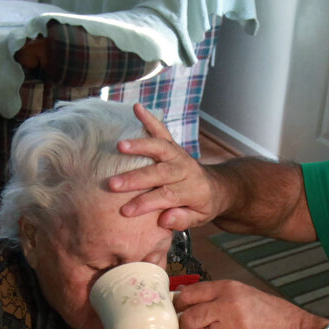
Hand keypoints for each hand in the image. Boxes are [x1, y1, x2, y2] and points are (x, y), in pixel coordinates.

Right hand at [107, 105, 223, 230]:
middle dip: (135, 178)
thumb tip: (164, 220)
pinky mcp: (173, 145)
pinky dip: (150, 118)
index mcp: (192, 190)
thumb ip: (182, 219)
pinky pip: (162, 130)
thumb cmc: (201, 205)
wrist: (215, 187)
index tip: (125, 211)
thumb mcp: (198, 218)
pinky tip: (136, 108)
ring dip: (140, 146)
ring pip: (160, 148)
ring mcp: (179, 155)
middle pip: (160, 173)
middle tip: (113, 184)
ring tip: (120, 146)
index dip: (145, 203)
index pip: (166, 196)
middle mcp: (186, 170)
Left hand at [174, 279, 316, 328]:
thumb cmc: (271, 315)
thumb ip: (217, 295)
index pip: (190, 294)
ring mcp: (234, 326)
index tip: (176, 315)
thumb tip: (185, 295)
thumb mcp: (243, 295)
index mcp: (228, 288)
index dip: (178, 307)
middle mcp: (228, 304)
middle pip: (189, 318)